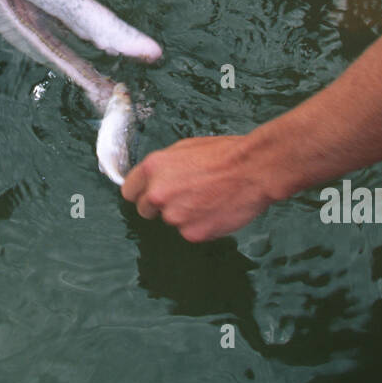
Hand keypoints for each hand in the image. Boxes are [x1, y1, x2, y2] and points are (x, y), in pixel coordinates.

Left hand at [121, 133, 290, 241]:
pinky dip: (202, 225)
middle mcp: (158, 194)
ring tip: (209, 198)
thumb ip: (163, 168)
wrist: (253, 169)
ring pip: (172, 221)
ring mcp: (174, 216)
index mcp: (153, 168)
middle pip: (145, 210)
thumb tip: (154, 180)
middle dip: (160, 206)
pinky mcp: (193, 233)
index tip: (148, 195)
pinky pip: (191, 232)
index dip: (140, 193)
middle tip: (185, 196)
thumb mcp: (184, 149)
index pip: (128, 191)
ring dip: (185, 215)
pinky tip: (217, 209)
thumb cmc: (224, 154)